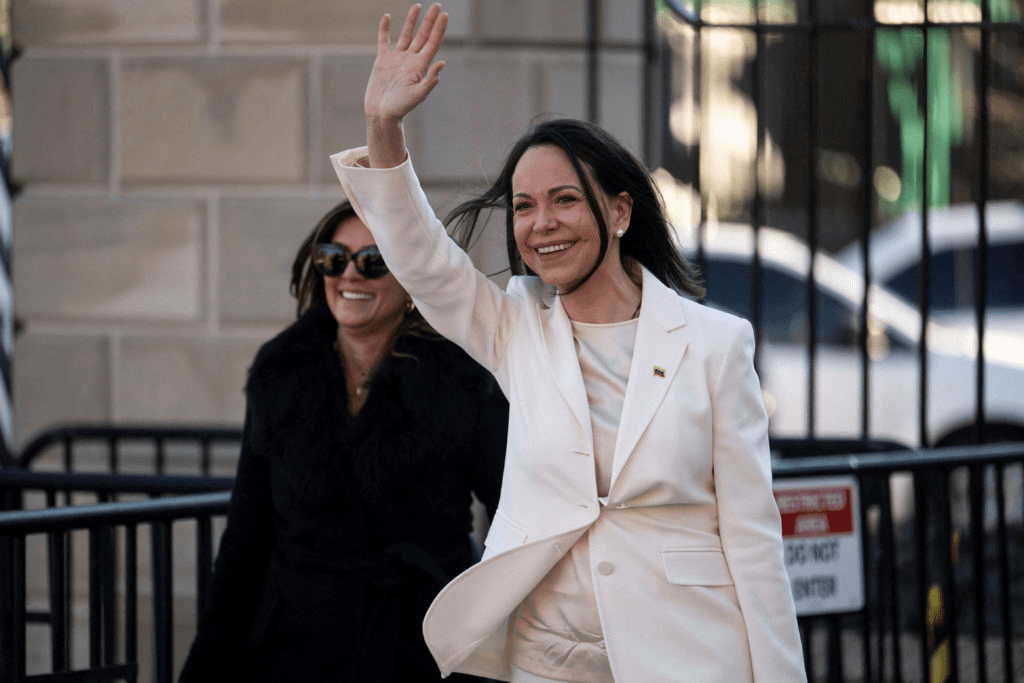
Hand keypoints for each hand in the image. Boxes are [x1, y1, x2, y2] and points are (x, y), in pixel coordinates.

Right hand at [365, 3, 447, 123]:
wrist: (382, 114)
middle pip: (423, 36)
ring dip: (412, 21)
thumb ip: (430, 80)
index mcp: (420, 67)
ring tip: (418, 6)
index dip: (439, 29)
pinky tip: (387, 17)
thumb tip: (442, 63)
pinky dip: (385, 29)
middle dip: (430, 21)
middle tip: (438, 5)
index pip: (432, 43)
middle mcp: (410, 60)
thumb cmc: (401, 108)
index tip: (445, 15)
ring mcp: (397, 59)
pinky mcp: (383, 61)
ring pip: (406, 35)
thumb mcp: (418, 95)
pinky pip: (384, 41)